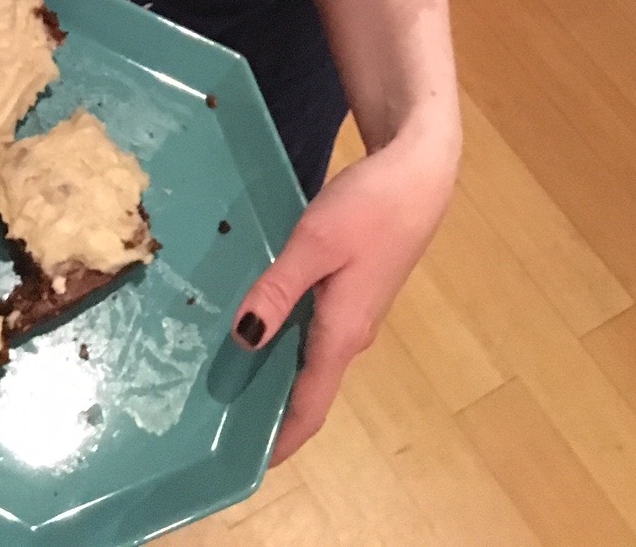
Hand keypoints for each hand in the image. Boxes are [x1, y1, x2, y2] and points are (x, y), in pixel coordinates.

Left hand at [232, 122, 459, 463]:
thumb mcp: (316, 243)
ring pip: (310, 354)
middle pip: (307, 386)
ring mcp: (356, 310)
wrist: (420, 170)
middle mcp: (351, 333)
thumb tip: (243, 342)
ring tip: (224, 369)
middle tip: (214, 412)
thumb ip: (279, 290)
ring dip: (274, 368)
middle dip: (268, 406)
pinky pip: (315, 326)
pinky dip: (285, 334)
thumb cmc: (371, 207)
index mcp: (343, 332)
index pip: (310, 406)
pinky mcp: (356, 286)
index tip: (245, 465)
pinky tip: (256, 316)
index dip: (281, 440)